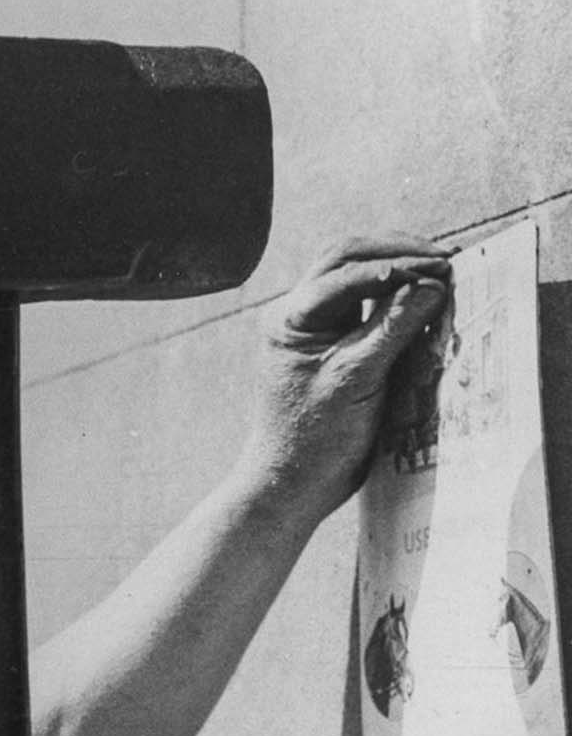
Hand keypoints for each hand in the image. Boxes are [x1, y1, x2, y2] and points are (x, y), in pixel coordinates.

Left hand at [246, 234, 453, 524]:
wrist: (294, 483)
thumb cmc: (314, 438)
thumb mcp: (357, 379)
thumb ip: (393, 327)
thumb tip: (432, 283)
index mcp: (291, 318)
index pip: (347, 272)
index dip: (396, 265)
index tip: (440, 268)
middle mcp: (298, 314)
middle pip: (347, 258)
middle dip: (396, 252)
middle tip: (444, 258)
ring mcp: (315, 327)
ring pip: (355, 275)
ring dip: (396, 267)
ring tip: (439, 270)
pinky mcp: (333, 343)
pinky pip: (365, 303)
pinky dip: (395, 294)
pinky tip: (425, 296)